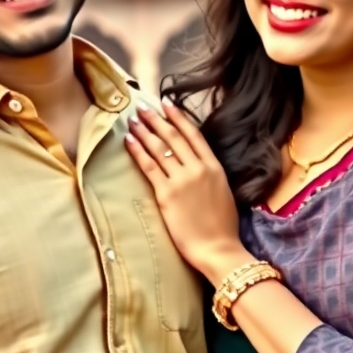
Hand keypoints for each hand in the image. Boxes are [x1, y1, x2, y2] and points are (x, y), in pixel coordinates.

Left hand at [125, 100, 248, 282]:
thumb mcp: (223, 191)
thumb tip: (196, 164)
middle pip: (173, 137)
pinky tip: (129, 141)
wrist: (218, 248)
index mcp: (214, 167)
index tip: (167, 104)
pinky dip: (137, 151)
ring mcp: (181, 180)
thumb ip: (210, 175)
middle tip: (142, 108)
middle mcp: (198, 168)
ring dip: (144, 131)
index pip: (194, 134)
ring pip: (159, 148)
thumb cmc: (223, 227)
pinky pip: (149, 167)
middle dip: (156, 119)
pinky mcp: (166, 194)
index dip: (179, 117)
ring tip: (132, 121)